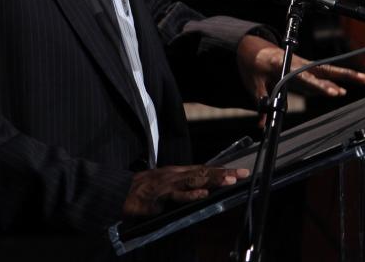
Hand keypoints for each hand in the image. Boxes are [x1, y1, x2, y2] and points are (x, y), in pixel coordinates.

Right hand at [123, 165, 249, 215]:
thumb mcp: (167, 184)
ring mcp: (168, 184)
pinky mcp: (160, 196)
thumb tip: (204, 188)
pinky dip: (191, 194)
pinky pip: (177, 196)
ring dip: (213, 180)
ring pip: (194, 180)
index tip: (240, 170)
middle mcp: (176, 174)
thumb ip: (184, 186)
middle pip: (203, 172)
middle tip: (242, 173)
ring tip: (229, 180)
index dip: (222, 169)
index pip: (204, 169)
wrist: (121, 193)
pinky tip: (203, 194)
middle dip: (224, 173)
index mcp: (178, 172)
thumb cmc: (145, 190)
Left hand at [235, 34, 364, 120]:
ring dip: (345, 75)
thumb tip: (263, 125)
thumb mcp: (254, 84)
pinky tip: (343, 91)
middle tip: (361, 79)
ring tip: (364, 79)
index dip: (320, 86)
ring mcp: (302, 66)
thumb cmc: (254, 67)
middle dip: (343, 75)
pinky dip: (333, 81)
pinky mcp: (304, 70)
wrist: (253, 51)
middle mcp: (298, 63)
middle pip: (323, 70)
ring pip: (326, 71)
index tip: (335, 92)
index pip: (305, 77)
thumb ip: (262, 102)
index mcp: (285, 64)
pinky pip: (321, 75)